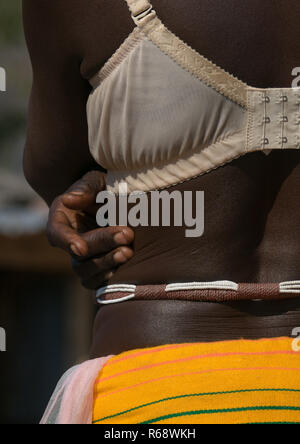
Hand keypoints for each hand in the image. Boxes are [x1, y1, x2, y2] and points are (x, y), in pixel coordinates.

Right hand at [46, 171, 133, 288]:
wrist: (117, 200)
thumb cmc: (102, 186)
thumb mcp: (95, 180)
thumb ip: (86, 189)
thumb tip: (70, 199)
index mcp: (61, 219)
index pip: (56, 233)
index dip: (67, 241)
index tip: (80, 248)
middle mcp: (69, 241)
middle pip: (78, 253)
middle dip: (102, 244)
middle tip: (127, 234)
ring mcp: (82, 258)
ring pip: (86, 271)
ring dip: (107, 263)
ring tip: (128, 252)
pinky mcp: (97, 268)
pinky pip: (96, 282)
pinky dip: (108, 278)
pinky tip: (125, 268)